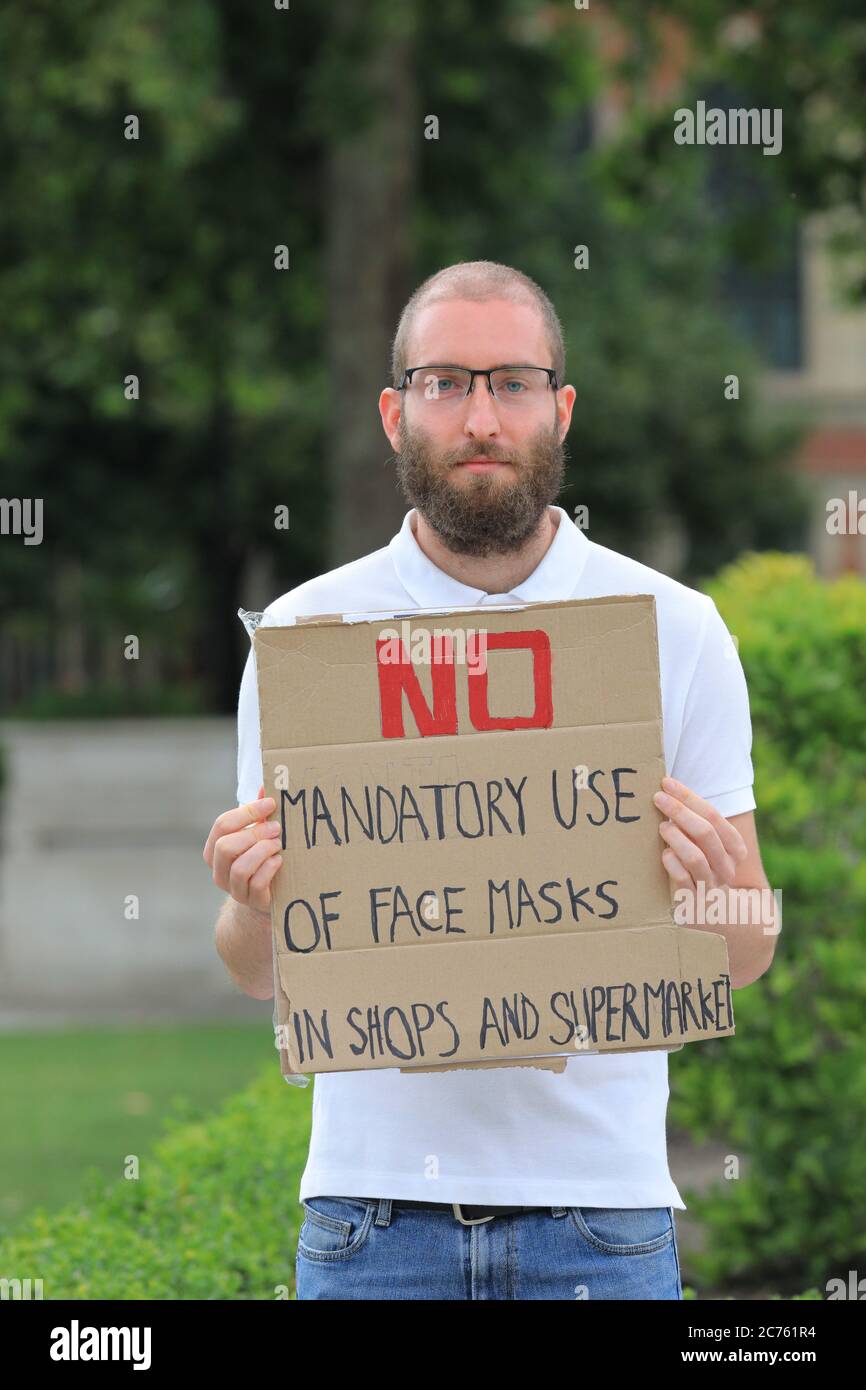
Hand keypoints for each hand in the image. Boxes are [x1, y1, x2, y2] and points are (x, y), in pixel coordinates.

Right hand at [203, 785, 281, 913]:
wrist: (266, 895)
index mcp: (215, 848)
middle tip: (278, 828)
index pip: (222, 824)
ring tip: (279, 844)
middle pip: (226, 846)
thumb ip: (259, 814)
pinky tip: (279, 861)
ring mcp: (233, 888)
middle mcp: (219, 869)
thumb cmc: (260, 857)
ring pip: (240, 868)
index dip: (248, 812)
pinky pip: (257, 884)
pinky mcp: (251, 900)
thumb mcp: (257, 834)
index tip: (271, 803)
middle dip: (255, 833)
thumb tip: (267, 787)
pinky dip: (270, 868)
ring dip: (263, 851)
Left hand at [653, 776, 747, 892]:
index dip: (689, 797)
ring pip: (696, 857)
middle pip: (706, 833)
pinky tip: (664, 854)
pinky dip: (672, 864)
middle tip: (658, 798)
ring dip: (676, 837)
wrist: (712, 913)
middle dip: (680, 811)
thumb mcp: (706, 845)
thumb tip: (667, 788)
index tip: (667, 783)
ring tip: (662, 826)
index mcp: (735, 849)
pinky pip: (683, 880)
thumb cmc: (702, 866)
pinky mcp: (693, 902)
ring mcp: (711, 886)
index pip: (714, 816)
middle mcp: (727, 867)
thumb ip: (695, 822)